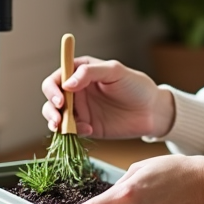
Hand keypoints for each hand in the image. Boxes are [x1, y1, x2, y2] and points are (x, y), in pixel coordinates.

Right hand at [41, 57, 175, 138]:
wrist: (152, 111)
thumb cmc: (136, 85)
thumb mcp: (115, 72)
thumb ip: (90, 73)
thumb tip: (67, 83)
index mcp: (81, 71)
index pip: (57, 77)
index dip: (52, 88)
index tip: (60, 99)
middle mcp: (77, 90)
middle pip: (51, 97)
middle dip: (50, 108)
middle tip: (59, 117)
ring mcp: (80, 109)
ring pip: (56, 115)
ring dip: (55, 121)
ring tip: (63, 128)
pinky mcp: (86, 126)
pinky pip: (70, 130)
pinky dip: (72, 132)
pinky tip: (88, 130)